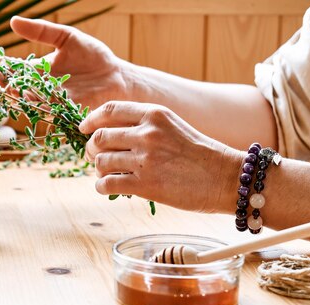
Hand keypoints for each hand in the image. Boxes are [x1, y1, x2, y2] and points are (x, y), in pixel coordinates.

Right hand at [0, 16, 129, 109]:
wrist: (117, 76)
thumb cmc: (92, 57)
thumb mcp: (65, 37)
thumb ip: (41, 31)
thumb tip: (12, 22)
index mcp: (34, 71)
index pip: (6, 70)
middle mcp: (37, 89)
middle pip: (8, 87)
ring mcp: (49, 102)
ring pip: (24, 99)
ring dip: (11, 91)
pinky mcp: (64, 112)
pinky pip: (47, 110)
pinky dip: (35, 103)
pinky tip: (25, 96)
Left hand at [79, 101, 242, 212]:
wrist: (226, 177)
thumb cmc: (200, 154)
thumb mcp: (173, 127)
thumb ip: (145, 126)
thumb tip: (110, 135)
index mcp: (154, 114)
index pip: (109, 110)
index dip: (91, 120)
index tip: (84, 129)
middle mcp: (147, 133)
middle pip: (100, 137)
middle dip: (92, 149)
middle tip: (95, 158)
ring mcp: (145, 159)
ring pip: (102, 162)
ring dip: (99, 170)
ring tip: (107, 175)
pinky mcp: (146, 185)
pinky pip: (107, 184)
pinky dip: (101, 187)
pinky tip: (107, 188)